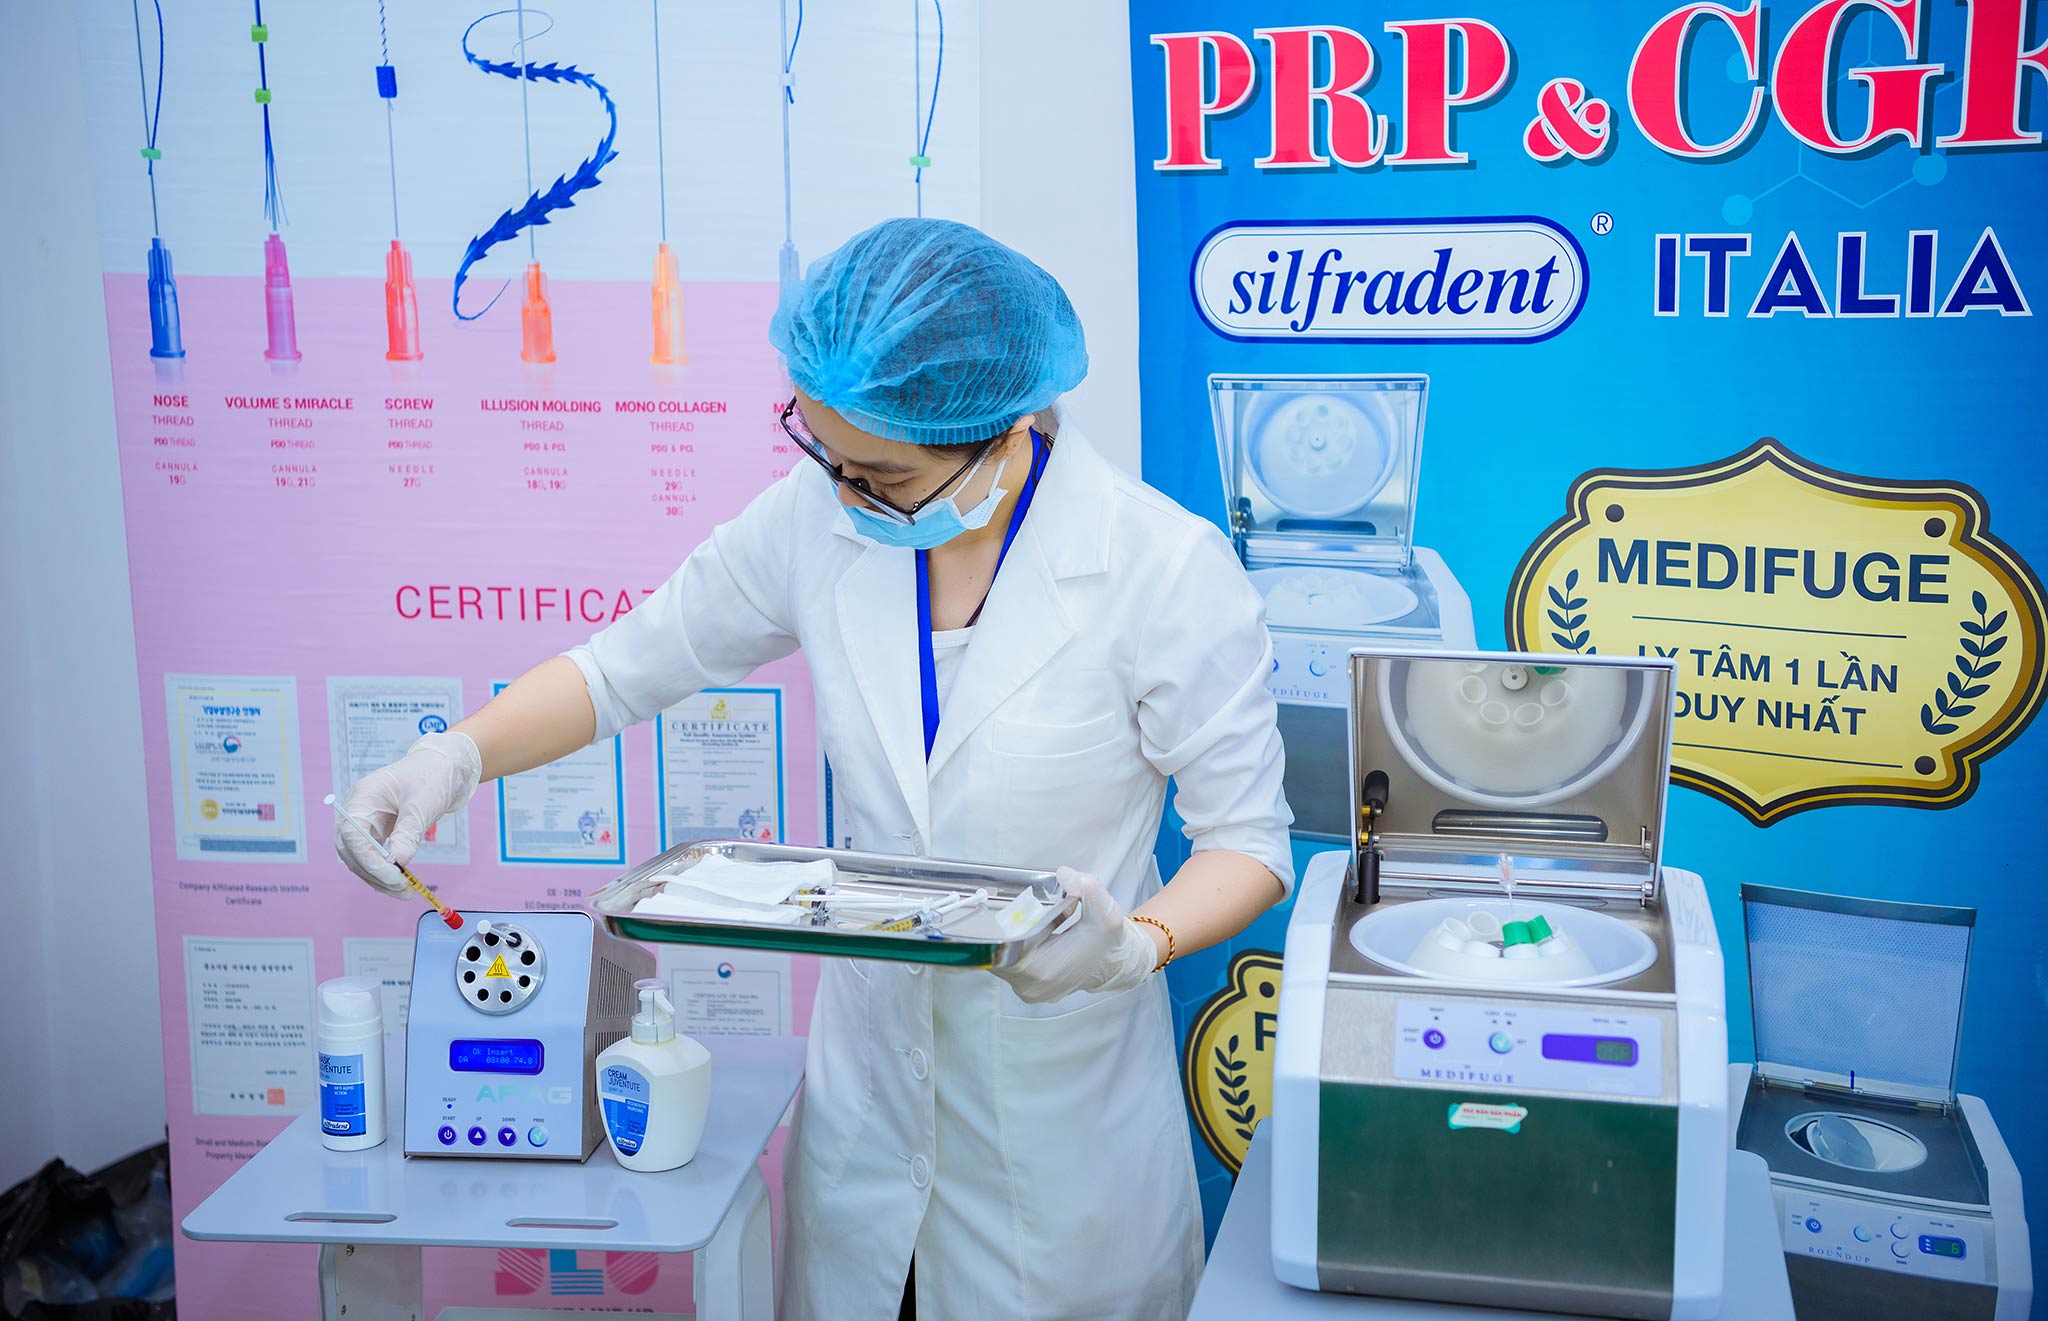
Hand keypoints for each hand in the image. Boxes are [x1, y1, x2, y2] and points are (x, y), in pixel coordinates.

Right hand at [334, 732, 481, 895]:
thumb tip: (398, 862)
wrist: (443, 767)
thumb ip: (409, 832)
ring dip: (379, 878)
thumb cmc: (432, 776)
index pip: (353, 835)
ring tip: (405, 892)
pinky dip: (384, 871)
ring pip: (360, 858)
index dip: (369, 860)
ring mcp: (365, 821)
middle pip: (352, 851)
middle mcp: (357, 810)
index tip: (393, 876)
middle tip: (402, 890)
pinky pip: (372, 856)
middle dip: (374, 874)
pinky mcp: (376, 831)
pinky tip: (400, 882)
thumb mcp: (423, 804)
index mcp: (362, 797)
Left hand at [992, 868, 1159, 1004]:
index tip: (1003, 906)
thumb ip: (1088, 889)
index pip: (999, 946)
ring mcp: (1027, 990)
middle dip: (1002, 927)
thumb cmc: (1108, 941)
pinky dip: (1014, 945)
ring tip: (1022, 917)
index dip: (998, 925)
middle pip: (996, 950)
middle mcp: (1030, 987)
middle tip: (1010, 905)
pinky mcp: (1027, 988)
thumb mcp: (1105, 911)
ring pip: (1000, 956)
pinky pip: (1008, 962)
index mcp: (1043, 971)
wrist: (1117, 964)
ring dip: (1008, 935)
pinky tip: (1028, 931)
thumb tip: (1064, 874)